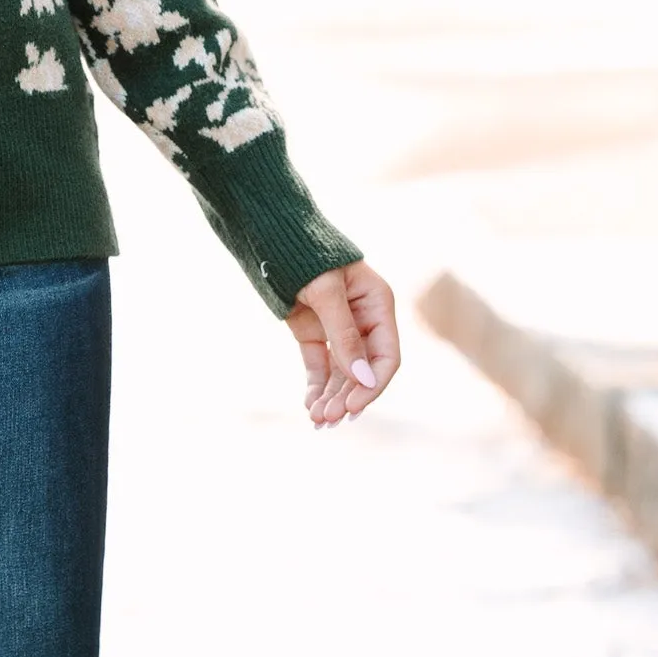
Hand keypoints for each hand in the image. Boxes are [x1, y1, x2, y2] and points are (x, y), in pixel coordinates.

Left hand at [288, 261, 399, 428]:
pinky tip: (310, 406)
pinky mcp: (314, 332)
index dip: (372, 385)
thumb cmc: (306, 257)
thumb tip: (363, 382)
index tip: (352, 407)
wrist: (271, 236)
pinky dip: (316, 386)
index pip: (386, 356)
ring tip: (317, 420)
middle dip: (347, 397)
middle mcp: (364, 319)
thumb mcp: (327, 295)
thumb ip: (345, 337)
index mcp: (379, 304)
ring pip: (341, 373)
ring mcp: (339, 327)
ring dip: (331, 397)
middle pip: (363, 370)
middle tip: (327, 420)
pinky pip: (321, 365)